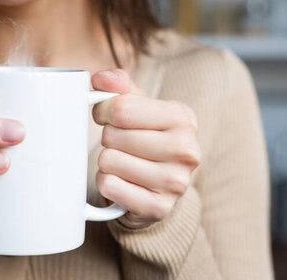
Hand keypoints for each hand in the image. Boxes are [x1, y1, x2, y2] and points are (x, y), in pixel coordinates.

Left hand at [91, 69, 199, 228]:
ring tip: (123, 163)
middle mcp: (186, 150)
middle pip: (113, 135)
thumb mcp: (138, 106)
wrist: (158, 187)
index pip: (121, 108)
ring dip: (106, 162)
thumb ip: (119, 86)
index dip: (103, 111)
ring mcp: (176, 182)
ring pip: (109, 161)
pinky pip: (109, 186)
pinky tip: (121, 181)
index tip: (107, 117)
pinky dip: (106, 183)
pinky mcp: (158, 208)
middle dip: (107, 138)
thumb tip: (100, 79)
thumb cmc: (145, 138)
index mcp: (183, 118)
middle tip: (120, 144)